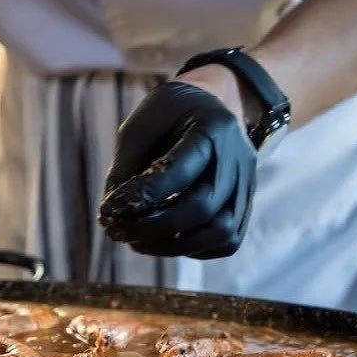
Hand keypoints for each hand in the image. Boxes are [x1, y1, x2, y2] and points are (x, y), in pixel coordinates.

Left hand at [98, 66, 256, 258]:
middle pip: (203, 207)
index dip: (142, 196)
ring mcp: (247, 184)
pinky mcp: (246, 205)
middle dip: (155, 227)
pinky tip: (163, 242)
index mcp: (212, 127)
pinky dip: (193, 249)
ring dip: (174, 247)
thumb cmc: (165, 118)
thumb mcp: (137, 130)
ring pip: (222, 232)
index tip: (108, 209)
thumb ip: (123, 169)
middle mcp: (238, 157)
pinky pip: (227, 241)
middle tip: (119, 232)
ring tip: (137, 243)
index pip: (179, 171)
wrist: (208, 107)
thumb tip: (110, 217)